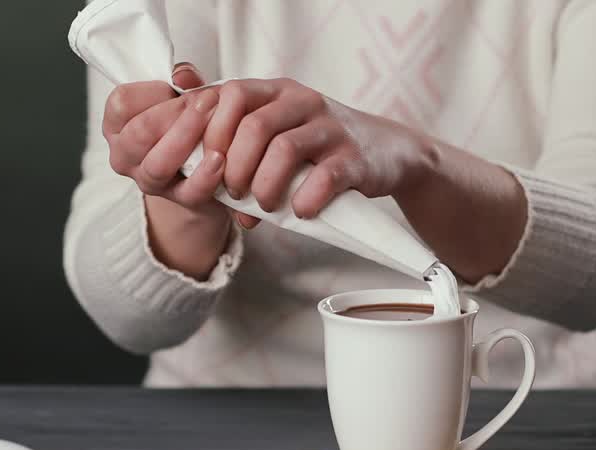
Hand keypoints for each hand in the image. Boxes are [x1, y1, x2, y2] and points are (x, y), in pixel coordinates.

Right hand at [102, 64, 232, 278]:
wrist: (203, 172)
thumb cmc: (187, 124)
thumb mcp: (180, 96)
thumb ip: (181, 79)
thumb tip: (184, 77)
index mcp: (117, 125)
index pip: (121, 103)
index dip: (150, 91)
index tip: (174, 86)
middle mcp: (125, 156)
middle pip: (138, 133)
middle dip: (174, 113)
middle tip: (206, 99)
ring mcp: (150, 181)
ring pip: (158, 164)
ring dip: (188, 137)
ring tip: (215, 118)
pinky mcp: (179, 200)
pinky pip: (189, 191)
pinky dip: (205, 175)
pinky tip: (220, 158)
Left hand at [200, 78, 436, 227]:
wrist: (387, 151)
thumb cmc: (321, 149)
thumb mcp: (282, 132)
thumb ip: (243, 148)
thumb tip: (207, 189)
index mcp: (278, 91)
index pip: (231, 94)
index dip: (212, 132)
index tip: (209, 165)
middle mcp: (304, 101)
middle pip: (254, 126)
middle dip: (236, 167)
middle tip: (235, 193)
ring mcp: (331, 128)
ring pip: (284, 150)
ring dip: (265, 187)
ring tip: (264, 206)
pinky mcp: (355, 158)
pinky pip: (323, 179)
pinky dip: (304, 201)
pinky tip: (300, 212)